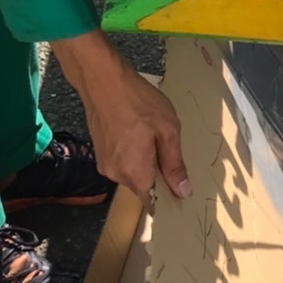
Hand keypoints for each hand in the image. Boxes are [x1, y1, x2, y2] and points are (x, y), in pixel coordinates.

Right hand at [50, 30, 190, 206]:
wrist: (102, 80)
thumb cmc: (137, 101)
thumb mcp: (167, 129)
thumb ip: (174, 164)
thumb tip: (183, 192)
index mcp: (134, 172)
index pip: (152, 203)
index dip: (167, 199)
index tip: (180, 193)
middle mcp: (115, 174)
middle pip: (143, 186)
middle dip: (157, 174)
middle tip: (169, 149)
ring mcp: (104, 163)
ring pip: (132, 172)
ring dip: (145, 161)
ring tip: (152, 136)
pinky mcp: (99, 152)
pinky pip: (122, 161)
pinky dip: (132, 153)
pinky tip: (138, 132)